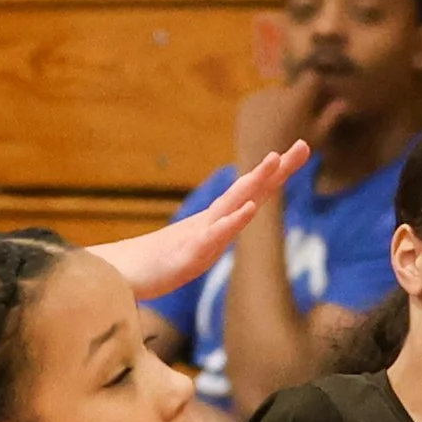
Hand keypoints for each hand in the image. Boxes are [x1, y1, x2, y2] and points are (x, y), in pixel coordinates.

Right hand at [98, 144, 310, 301]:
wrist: (117, 276)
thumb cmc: (151, 265)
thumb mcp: (191, 254)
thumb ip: (207, 242)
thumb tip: (220, 234)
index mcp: (214, 222)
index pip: (252, 194)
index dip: (277, 173)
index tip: (302, 148)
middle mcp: (209, 222)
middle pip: (248, 191)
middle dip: (276, 169)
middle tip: (304, 145)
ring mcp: (198, 236)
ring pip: (231, 205)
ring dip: (253, 182)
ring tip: (274, 160)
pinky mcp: (186, 256)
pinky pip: (212, 237)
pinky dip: (231, 222)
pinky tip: (248, 210)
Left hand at [234, 75, 343, 171]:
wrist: (257, 166)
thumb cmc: (292, 154)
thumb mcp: (316, 137)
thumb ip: (330, 117)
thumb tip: (345, 102)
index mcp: (299, 98)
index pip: (312, 77)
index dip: (316, 86)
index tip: (318, 97)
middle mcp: (279, 91)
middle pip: (293, 87)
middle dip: (296, 98)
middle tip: (297, 118)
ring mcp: (261, 95)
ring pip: (276, 95)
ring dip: (279, 105)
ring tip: (280, 126)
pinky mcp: (247, 103)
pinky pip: (260, 101)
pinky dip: (263, 110)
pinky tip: (265, 126)